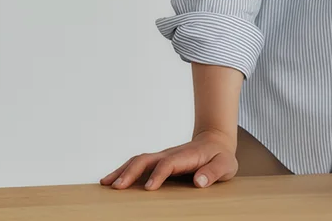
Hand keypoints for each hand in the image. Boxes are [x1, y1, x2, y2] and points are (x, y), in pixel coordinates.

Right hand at [100, 129, 237, 189]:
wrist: (215, 142)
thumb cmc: (220, 156)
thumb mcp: (226, 164)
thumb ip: (214, 172)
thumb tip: (199, 181)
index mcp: (186, 156)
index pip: (169, 163)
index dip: (159, 174)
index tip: (149, 189)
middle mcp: (170, 154)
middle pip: (147, 159)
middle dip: (131, 172)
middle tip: (117, 187)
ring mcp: (162, 157)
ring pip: (138, 160)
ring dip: (122, 171)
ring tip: (105, 184)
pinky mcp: (157, 162)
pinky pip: (138, 165)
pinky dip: (123, 171)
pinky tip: (111, 181)